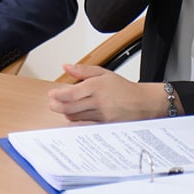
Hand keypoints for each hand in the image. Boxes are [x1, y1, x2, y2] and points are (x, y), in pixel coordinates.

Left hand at [47, 64, 173, 122]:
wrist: (142, 103)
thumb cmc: (123, 88)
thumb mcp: (103, 73)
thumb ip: (83, 70)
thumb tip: (66, 67)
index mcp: (96, 86)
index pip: (71, 94)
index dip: (58, 95)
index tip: (52, 94)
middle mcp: (98, 102)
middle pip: (70, 108)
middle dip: (57, 106)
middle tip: (52, 103)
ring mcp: (101, 115)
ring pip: (76, 117)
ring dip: (66, 114)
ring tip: (63, 108)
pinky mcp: (104, 125)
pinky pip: (85, 126)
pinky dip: (76, 123)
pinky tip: (73, 119)